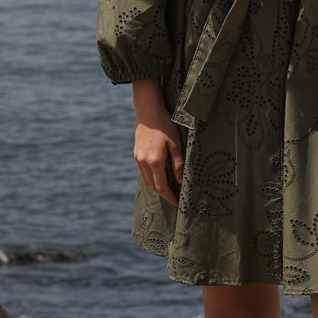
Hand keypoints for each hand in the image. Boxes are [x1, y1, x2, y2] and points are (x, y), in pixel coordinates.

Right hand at [131, 78, 183, 209]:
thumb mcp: (175, 144)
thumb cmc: (165, 124)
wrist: (148, 110)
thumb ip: (178, 164)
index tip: (178, 206)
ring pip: (147, 181)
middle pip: (154, 186)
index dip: (170, 198)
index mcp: (155, 161)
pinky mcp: (136, 154)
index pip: (162, 187)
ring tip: (169, 192)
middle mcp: (144, 162)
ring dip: (157, 188)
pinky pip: (143, 173)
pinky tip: (159, 179)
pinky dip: (151, 179)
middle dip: (164, 195)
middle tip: (175, 201)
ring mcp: (138, 159)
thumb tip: (182, 182)